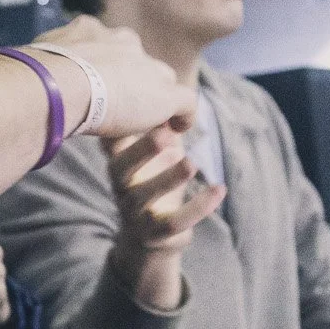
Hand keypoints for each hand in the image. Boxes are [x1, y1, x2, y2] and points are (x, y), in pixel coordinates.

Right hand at [23, 17, 195, 138]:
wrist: (58, 84)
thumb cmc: (36, 76)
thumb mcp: (31, 62)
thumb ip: (37, 67)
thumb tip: (12, 80)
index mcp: (90, 30)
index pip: (106, 45)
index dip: (104, 66)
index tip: (98, 82)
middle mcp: (122, 41)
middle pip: (137, 59)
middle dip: (132, 79)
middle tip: (123, 102)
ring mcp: (146, 66)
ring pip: (160, 80)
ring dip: (154, 98)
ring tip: (150, 119)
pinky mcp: (164, 94)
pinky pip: (185, 103)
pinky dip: (183, 116)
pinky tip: (178, 128)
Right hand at [106, 123, 225, 311]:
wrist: (146, 238)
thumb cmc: (151, 184)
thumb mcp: (153, 157)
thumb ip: (159, 129)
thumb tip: (173, 89)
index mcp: (118, 164)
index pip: (110, 144)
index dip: (115, 128)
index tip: (130, 108)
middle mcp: (120, 187)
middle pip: (122, 168)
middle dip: (142, 149)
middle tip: (163, 133)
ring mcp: (134, 212)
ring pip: (147, 196)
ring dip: (169, 179)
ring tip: (191, 163)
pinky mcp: (155, 233)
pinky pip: (176, 221)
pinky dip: (200, 206)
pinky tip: (219, 189)